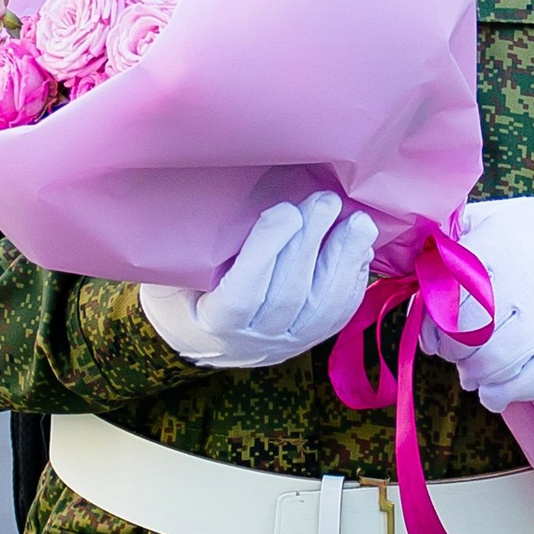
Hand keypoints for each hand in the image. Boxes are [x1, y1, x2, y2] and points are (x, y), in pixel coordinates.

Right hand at [141, 193, 378, 370]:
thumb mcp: (173, 274)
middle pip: (288, 294)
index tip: (285, 211)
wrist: (202, 340)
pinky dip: (352, 280)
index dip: (267, 251)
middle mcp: (253, 340)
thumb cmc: (184, 292)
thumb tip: (215, 190)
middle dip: (310, 243)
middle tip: (325, 200)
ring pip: (320, 308)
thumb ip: (192, 249)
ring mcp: (286, 343)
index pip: (243, 293)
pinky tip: (361, 249)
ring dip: (342, 261)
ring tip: (358, 223)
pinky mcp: (310, 339)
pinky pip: (336, 315)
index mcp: (212, 323)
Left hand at [440, 196, 533, 412]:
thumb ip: (452, 240)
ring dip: (474, 376)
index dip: (431, 326)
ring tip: (472, 373)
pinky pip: (532, 382)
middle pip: (465, 336)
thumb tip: (416, 272)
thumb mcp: (493, 217)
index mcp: (496, 249)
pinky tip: (493, 394)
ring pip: (493, 364)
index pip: (445, 300)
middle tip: (454, 353)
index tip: (432, 335)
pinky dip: (505, 395)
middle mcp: (521, 283)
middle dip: (451, 352)